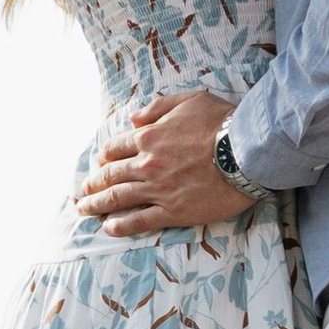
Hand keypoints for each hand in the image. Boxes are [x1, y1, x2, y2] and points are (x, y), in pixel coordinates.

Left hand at [76, 90, 250, 234]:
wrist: (246, 152)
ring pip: (118, 198)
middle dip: (93, 184)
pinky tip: (108, 228)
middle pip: (111, 175)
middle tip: (82, 192)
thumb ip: (158, 107)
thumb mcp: (190, 100)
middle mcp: (147, 164)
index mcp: (149, 137)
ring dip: (97, 205)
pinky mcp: (173, 211)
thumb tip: (133, 117)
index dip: (105, 156)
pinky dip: (121, 225)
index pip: (115, 148)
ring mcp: (158, 189)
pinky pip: (140, 220)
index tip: (100, 163)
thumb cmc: (222, 123)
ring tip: (84, 211)